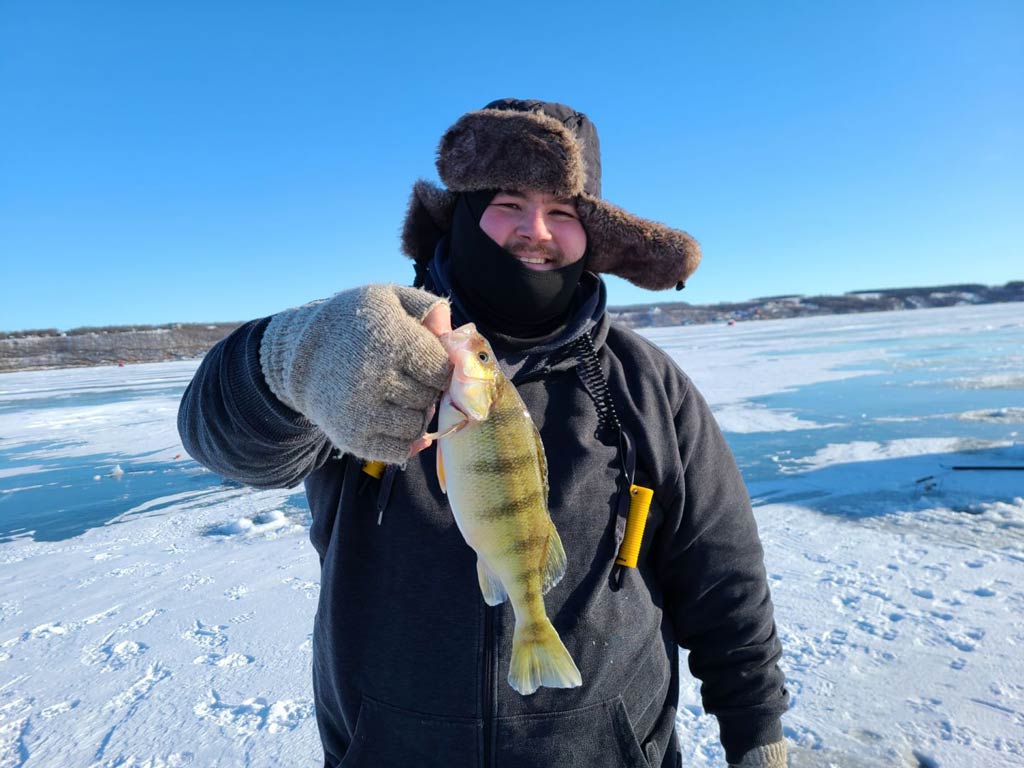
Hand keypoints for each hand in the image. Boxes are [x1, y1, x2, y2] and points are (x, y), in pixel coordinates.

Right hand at [260, 284, 451, 462]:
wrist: (298, 356)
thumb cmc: (353, 324)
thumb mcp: (386, 298)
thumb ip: (425, 307)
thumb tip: (451, 331)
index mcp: (389, 340)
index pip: (441, 369)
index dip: (441, 368)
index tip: (429, 363)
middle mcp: (375, 379)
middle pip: (430, 398)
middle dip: (427, 390)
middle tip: (411, 380)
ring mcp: (362, 412)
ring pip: (417, 426)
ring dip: (416, 414)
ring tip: (401, 398)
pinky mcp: (352, 437)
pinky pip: (399, 451)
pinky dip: (404, 441)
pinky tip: (396, 421)